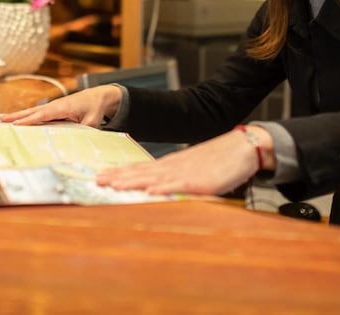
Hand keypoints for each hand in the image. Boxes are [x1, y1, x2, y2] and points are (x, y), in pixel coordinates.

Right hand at [1, 85, 122, 127]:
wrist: (99, 96)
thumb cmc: (95, 107)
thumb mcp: (93, 121)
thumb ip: (85, 129)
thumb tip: (76, 140)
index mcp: (63, 107)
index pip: (43, 115)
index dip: (29, 120)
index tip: (16, 124)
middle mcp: (55, 105)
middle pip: (33, 112)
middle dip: (17, 116)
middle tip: (1, 121)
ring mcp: (54, 107)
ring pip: (33, 112)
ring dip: (19, 116)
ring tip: (3, 120)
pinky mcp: (54, 109)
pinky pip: (38, 114)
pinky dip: (27, 116)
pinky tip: (18, 121)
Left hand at [97, 128, 268, 195]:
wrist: (242, 148)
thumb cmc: (219, 160)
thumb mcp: (192, 168)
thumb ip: (174, 177)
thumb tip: (156, 185)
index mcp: (171, 165)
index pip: (139, 169)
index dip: (119, 173)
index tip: (100, 176)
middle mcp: (173, 167)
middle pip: (140, 172)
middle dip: (118, 177)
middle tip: (96, 180)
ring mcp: (185, 173)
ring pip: (153, 178)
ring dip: (132, 182)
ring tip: (113, 185)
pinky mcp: (200, 181)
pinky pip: (178, 185)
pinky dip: (162, 188)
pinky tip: (149, 191)